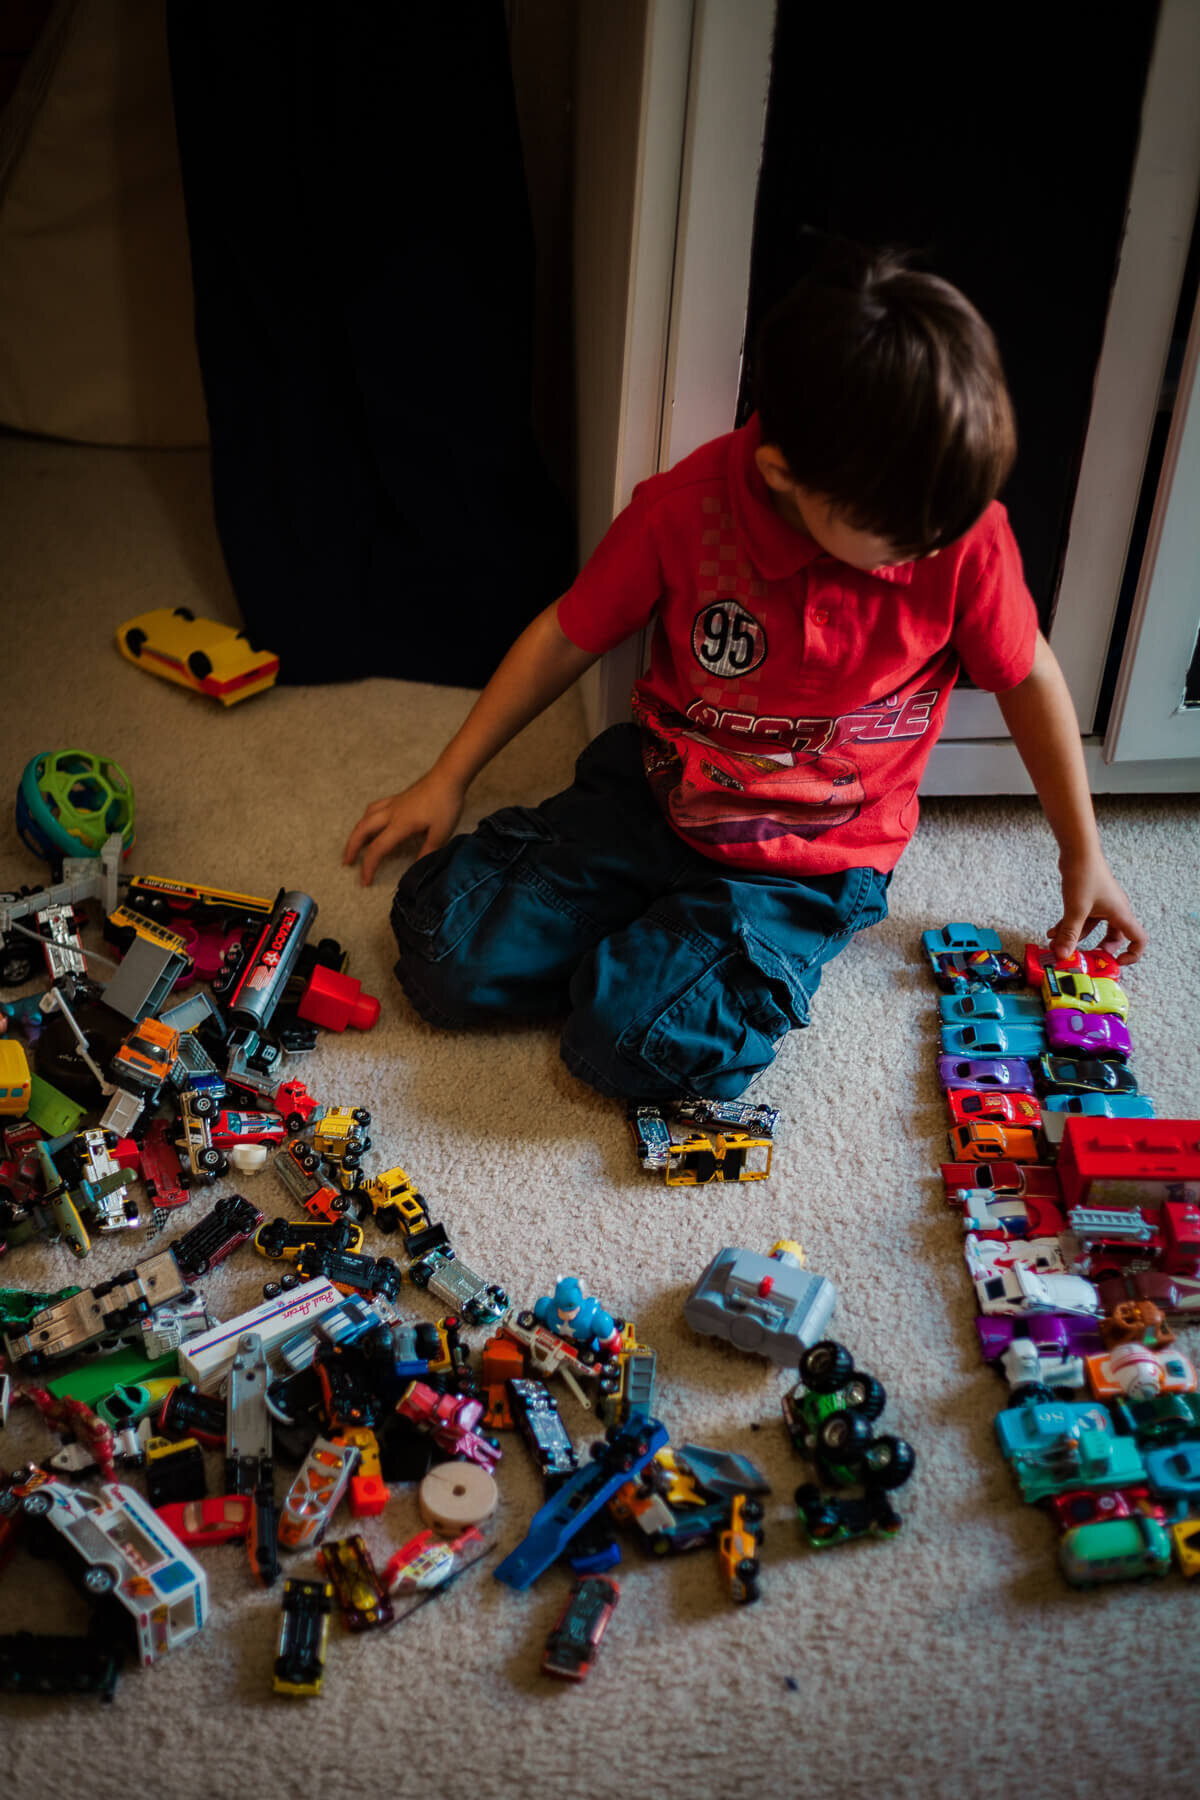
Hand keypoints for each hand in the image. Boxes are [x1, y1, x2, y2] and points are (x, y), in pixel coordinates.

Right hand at [343, 770, 466, 886]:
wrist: (448, 776)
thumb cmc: (446, 804)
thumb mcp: (441, 833)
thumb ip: (427, 852)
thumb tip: (416, 869)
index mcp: (400, 825)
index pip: (377, 849)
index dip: (368, 867)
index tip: (365, 881)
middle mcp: (390, 814)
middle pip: (362, 830)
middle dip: (351, 848)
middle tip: (347, 862)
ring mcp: (392, 804)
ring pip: (365, 817)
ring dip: (356, 832)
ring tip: (354, 844)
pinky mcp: (397, 798)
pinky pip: (374, 808)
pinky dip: (367, 818)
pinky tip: (370, 822)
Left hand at [1050, 851, 1146, 966]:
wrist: (1078, 850)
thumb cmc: (1084, 876)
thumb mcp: (1076, 910)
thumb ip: (1069, 934)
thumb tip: (1062, 956)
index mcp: (1121, 914)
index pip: (1139, 939)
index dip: (1132, 954)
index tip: (1115, 963)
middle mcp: (1115, 910)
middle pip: (1115, 937)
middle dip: (1099, 949)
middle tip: (1085, 958)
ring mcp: (1103, 904)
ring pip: (1094, 928)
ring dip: (1077, 937)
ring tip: (1057, 946)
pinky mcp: (1090, 898)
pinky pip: (1083, 918)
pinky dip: (1071, 926)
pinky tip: (1052, 933)